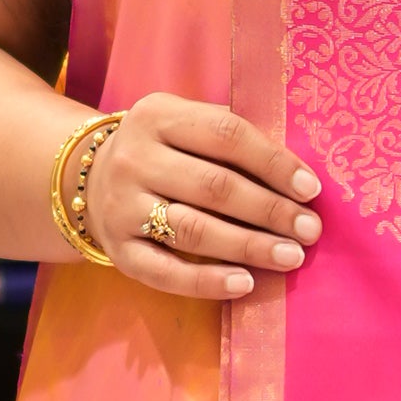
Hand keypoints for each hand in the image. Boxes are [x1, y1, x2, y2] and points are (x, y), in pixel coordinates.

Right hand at [83, 91, 319, 298]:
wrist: (88, 180)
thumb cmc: (162, 152)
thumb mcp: (185, 125)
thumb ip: (230, 142)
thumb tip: (299, 180)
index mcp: (158, 116)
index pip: (226, 135)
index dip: (274, 163)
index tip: (311, 190)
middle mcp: (134, 158)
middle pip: (215, 187)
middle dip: (270, 211)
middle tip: (310, 230)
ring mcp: (122, 206)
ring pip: (195, 230)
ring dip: (250, 246)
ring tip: (291, 257)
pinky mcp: (119, 250)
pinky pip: (166, 272)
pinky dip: (208, 282)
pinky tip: (245, 284)